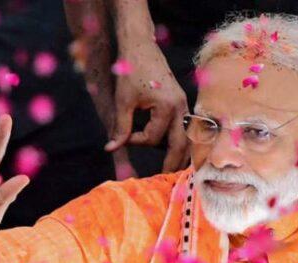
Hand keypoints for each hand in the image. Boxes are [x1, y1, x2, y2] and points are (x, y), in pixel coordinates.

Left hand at [108, 42, 189, 171]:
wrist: (141, 46)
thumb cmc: (131, 70)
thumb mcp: (123, 100)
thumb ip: (120, 127)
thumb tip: (111, 149)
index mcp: (168, 107)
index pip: (154, 137)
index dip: (137, 141)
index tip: (123, 138)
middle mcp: (182, 108)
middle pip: (181, 145)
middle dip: (173, 164)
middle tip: (165, 180)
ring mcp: (184, 105)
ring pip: (187, 138)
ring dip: (180, 153)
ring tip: (172, 170)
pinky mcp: (182, 103)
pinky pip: (185, 128)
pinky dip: (180, 141)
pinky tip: (175, 151)